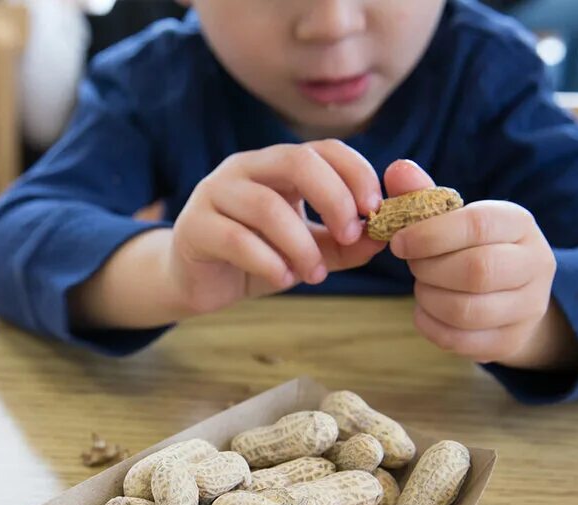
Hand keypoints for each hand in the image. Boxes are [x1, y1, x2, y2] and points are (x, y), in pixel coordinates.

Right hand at [168, 140, 386, 315]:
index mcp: (276, 165)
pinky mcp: (194, 227)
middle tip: (350, 236)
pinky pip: (236, 239)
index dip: (355, 173)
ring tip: (315, 275)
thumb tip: (383, 238)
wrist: (197, 282)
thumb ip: (343, 244)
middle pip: (297, 162)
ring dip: (301, 244)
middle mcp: (245, 168)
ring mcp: (215, 193)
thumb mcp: (307, 249)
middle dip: (334, 198)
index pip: (323, 149)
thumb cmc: (255, 257)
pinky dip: (268, 262)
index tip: (375, 210)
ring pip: (267, 206)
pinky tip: (283, 279)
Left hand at [384, 160, 576, 369]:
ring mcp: (528, 306)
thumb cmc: (471, 248)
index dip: (430, 234)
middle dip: (428, 268)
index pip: (478, 225)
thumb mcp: (453, 219)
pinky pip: (460, 340)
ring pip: (467, 310)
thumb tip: (396, 168)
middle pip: (476, 270)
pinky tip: (426, 311)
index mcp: (520, 224)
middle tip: (412, 265)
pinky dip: (430, 325)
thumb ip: (424, 197)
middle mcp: (535, 264)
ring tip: (423, 286)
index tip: (399, 242)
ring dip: (428, 298)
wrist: (511, 295)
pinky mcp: (511, 340)